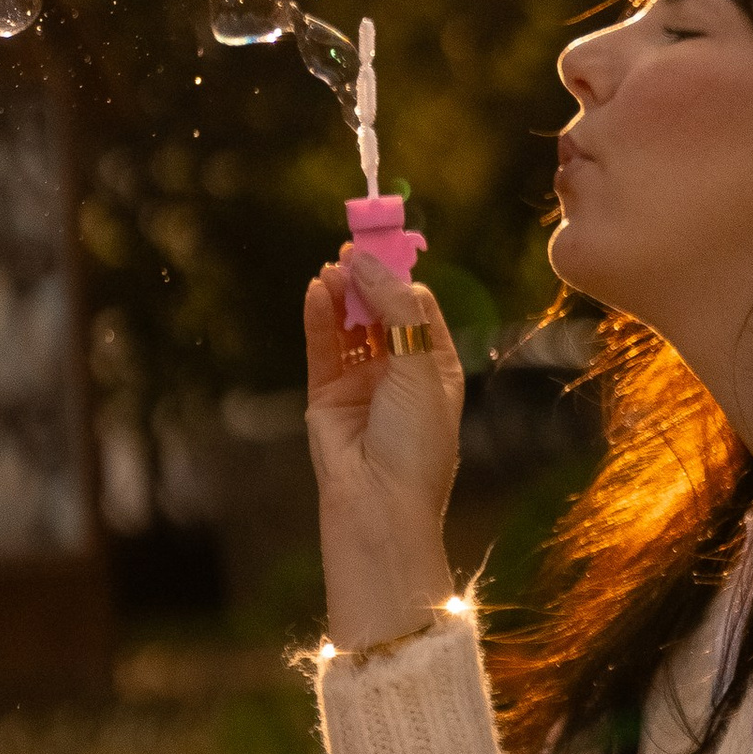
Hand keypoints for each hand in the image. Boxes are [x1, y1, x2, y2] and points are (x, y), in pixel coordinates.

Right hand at [303, 251, 461, 651]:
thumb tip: (372, 264)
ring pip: (348, 326)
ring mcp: (361, 384)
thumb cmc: (416, 445)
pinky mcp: (326, 396)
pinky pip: (322, 348)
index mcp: (436, 368)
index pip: (418, 309)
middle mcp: (399, 372)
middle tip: (351, 248)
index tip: (384, 247)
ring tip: (332, 269)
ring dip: (342, 295)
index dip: (401, 278)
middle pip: (380, 312)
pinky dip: (318, 318)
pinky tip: (316, 291)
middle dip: (368, 281)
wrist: (380, 506)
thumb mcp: (422, 370)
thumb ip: (398, 313)